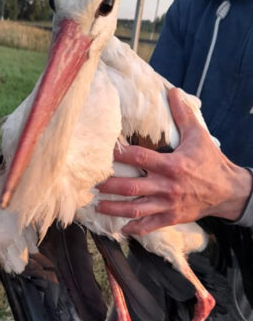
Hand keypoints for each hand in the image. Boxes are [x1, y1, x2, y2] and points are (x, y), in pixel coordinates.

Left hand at [97, 87, 252, 234]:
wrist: (229, 190)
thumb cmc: (210, 161)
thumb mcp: (198, 136)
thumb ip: (183, 115)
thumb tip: (172, 91)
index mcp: (172, 165)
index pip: (140, 158)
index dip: (120, 154)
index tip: (103, 152)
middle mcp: (167, 186)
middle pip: (131, 187)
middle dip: (109, 186)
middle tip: (92, 183)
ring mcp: (168, 204)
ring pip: (136, 209)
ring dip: (114, 209)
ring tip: (97, 205)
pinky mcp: (172, 218)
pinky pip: (150, 226)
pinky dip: (134, 229)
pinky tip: (119, 229)